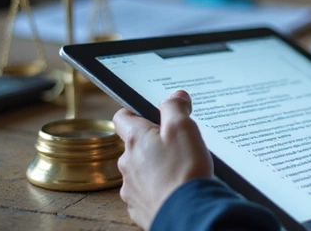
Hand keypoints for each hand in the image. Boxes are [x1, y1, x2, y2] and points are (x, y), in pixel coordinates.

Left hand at [113, 90, 212, 229]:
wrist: (188, 214)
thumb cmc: (184, 170)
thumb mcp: (184, 128)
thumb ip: (175, 107)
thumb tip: (173, 96)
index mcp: (135, 140)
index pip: (122, 118)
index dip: (134, 112)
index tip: (146, 112)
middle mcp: (127, 163)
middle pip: (135, 145)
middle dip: (153, 143)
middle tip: (178, 144)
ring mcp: (131, 188)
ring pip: (141, 170)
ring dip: (156, 167)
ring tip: (180, 170)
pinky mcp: (139, 208)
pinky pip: (146, 192)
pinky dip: (158, 189)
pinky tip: (175, 189)